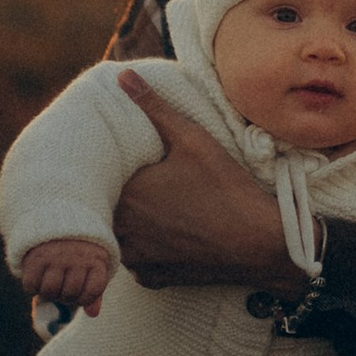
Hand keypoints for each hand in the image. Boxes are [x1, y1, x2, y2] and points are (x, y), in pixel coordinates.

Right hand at [17, 236, 114, 311]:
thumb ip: (94, 291)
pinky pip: (31, 286)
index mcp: (96, 259)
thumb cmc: (79, 251)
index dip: (83, 298)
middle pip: (69, 294)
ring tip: (50, 282)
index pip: (91, 293)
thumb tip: (92, 314)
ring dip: (48, 293)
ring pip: (49, 292)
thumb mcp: (92, 266)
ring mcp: (55, 257)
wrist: (57, 218)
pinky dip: (32, 287)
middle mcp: (76, 258)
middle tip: (61, 284)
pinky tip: (36, 277)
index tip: (79, 290)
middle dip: (64, 295)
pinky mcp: (35, 257)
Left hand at [110, 76, 296, 287]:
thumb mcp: (192, 139)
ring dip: (125, 225)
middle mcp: (122, 231)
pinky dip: (143, 248)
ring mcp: (136, 260)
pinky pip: (135, 261)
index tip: (118, 162)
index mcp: (125, 195)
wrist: (260, 243)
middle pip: (103, 210)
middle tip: (136, 183)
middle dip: (113, 197)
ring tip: (148, 208)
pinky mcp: (151, 279)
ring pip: (116, 238)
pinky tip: (164, 233)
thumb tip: (122, 76)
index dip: (104, 171)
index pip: (95, 181)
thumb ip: (153, 107)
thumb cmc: (226, 187)